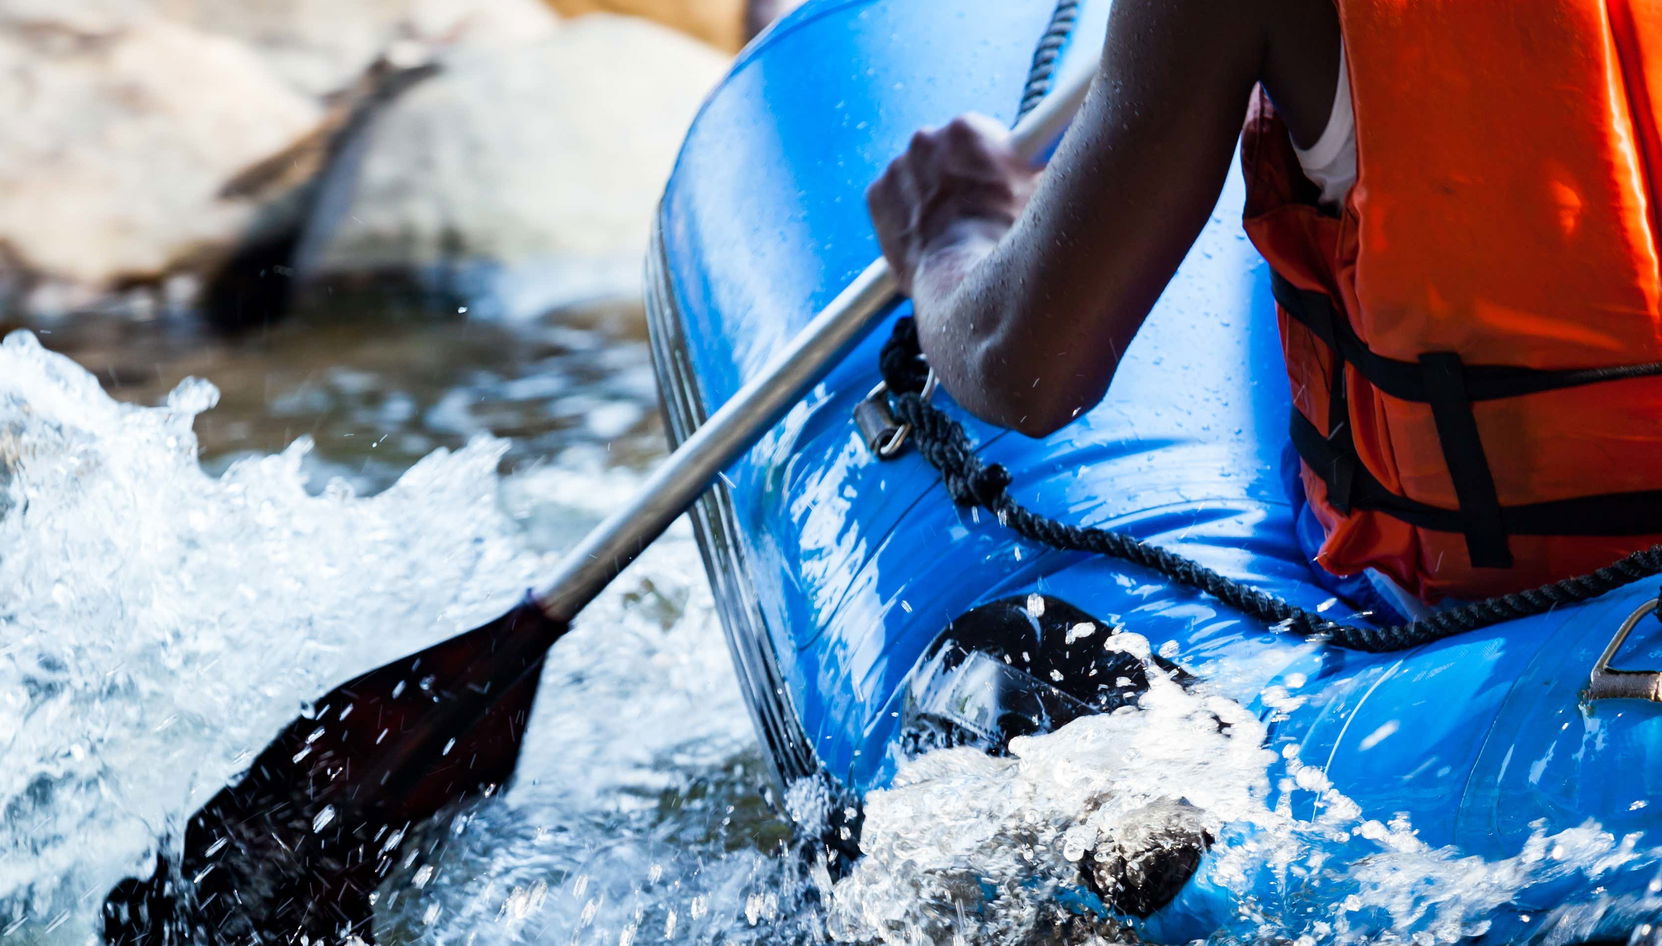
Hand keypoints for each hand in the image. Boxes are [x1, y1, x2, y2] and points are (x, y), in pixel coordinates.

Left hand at [866, 113, 1037, 292]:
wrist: (959, 279)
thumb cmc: (1001, 241)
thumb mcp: (1033, 196)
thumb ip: (1027, 172)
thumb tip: (1035, 169)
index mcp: (966, 130)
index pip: (979, 136)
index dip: (987, 162)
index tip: (991, 179)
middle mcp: (926, 138)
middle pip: (943, 153)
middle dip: (955, 177)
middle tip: (972, 210)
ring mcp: (896, 167)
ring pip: (916, 175)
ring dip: (929, 195)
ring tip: (949, 229)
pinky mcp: (876, 195)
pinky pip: (891, 198)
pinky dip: (903, 213)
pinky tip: (924, 236)